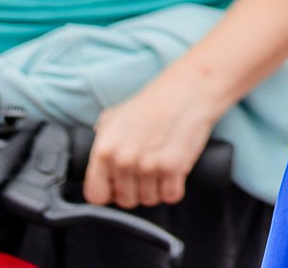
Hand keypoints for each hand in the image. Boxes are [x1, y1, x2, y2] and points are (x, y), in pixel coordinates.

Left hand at [84, 60, 221, 209]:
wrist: (191, 86)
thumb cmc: (156, 100)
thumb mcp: (119, 113)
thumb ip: (103, 136)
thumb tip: (97, 157)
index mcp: (104, 149)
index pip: (96, 195)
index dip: (110, 191)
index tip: (121, 183)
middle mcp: (122, 160)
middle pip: (125, 201)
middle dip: (138, 189)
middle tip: (150, 165)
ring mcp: (147, 165)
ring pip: (150, 200)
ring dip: (158, 187)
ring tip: (164, 161)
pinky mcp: (172, 167)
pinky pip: (170, 196)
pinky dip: (176, 186)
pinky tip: (177, 165)